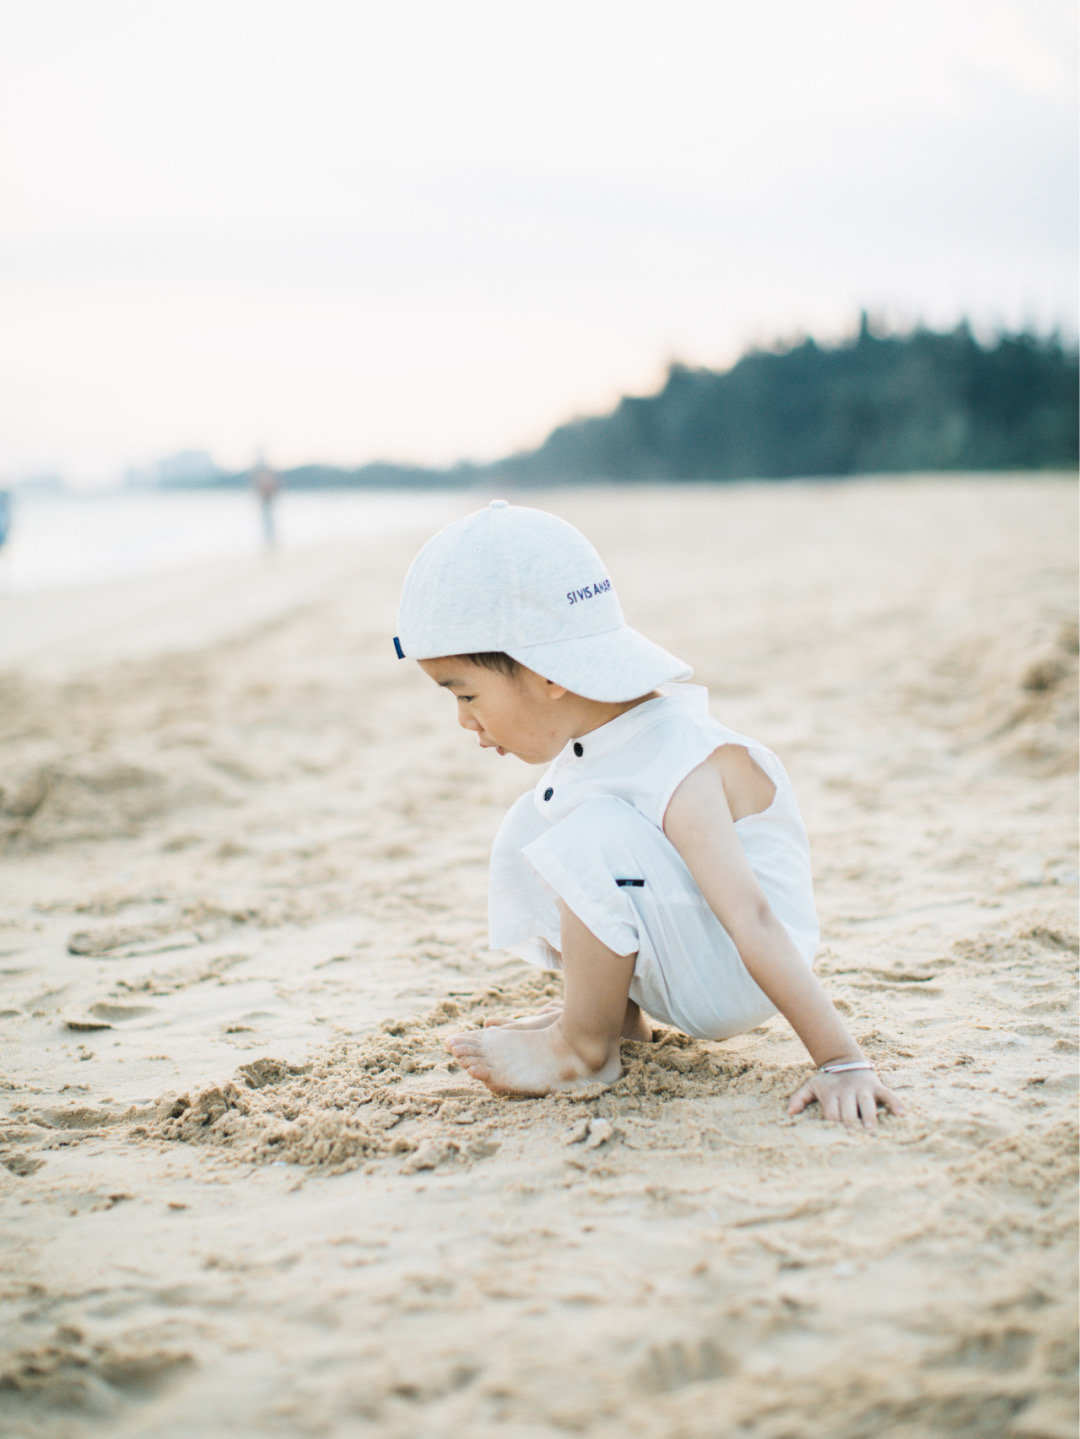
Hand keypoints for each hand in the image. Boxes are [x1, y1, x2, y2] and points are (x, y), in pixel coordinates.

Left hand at [787, 1068, 904, 1128]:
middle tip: (853, 1137)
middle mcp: (848, 1092)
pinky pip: (889, 1095)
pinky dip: (896, 1104)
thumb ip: (800, 1098)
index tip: (834, 1138)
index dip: (833, 1124)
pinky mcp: (877, 1086)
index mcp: (832, 1094)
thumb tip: (788, 1114)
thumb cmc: (828, 1081)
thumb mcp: (812, 1085)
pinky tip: (902, 1115)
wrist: (845, 1059)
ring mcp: (863, 1088)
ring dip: (868, 1115)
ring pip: (867, 1103)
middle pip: (848, 1110)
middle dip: (850, 1123)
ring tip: (870, 1129)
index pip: (831, 1112)